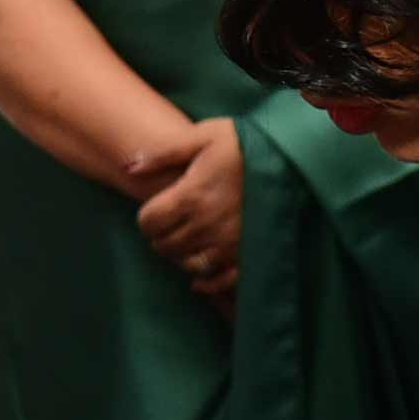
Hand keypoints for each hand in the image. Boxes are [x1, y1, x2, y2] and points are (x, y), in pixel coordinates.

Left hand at [125, 115, 241, 303]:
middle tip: (169, 226)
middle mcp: (207, 225)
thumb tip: (127, 168)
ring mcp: (228, 244)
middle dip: (161, 236)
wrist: (290, 158)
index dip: (146, 218)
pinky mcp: (248, 255)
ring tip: (187, 241)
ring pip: (188, 264)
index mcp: (191, 196)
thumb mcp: (202, 137)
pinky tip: (200, 277)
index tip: (154, 211)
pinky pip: (219, 281)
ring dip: (181, 256)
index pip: (149, 222)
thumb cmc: (244, 143)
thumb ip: (162, 155)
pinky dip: (206, 281)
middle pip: (165, 246)